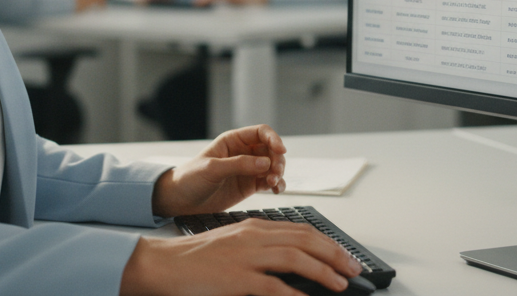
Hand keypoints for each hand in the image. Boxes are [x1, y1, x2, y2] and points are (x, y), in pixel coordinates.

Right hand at [120, 220, 361, 295]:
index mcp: (254, 227)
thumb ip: (261, 249)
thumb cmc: (196, 259)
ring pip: (295, 258)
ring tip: (340, 283)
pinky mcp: (236, 278)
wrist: (163, 265)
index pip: (301, 229)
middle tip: (353, 269)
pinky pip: (272, 286)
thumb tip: (292, 261)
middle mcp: (253, 237)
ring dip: (323, 271)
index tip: (345, 256)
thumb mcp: (234, 245)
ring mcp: (245, 257)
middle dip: (335, 255)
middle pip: (305, 240)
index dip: (329, 243)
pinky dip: (293, 293)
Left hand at [152, 124, 286, 217]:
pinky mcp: (250, 185)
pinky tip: (276, 190)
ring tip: (273, 184)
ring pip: (273, 166)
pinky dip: (277, 185)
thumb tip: (266, 163)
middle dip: (277, 160)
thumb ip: (239, 165)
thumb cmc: (191, 178)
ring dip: (278, 173)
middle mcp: (244, 152)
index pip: (261, 133)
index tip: (281, 151)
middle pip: (271, 150)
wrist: (181, 200)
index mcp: (233, 140)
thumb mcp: (213, 168)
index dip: (274, 139)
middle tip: (275, 173)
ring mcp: (248, 169)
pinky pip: (269, 182)